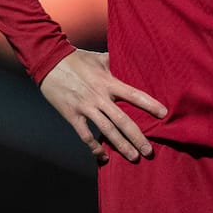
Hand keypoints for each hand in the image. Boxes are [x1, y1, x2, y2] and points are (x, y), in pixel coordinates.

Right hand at [39, 49, 166, 163]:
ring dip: (121, 145)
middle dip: (137, 137)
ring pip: (107, 131)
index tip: (164, 114)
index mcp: (108, 82)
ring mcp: (86, 108)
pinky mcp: (72, 115)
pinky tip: (103, 157)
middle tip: (149, 151)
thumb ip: (114, 60)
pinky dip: (94, 148)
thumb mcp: (98, 58)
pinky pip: (85, 135)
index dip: (150, 104)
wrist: (49, 62)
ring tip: (133, 157)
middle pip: (123, 120)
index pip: (134, 94)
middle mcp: (100, 97)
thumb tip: (127, 56)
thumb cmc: (75, 59)